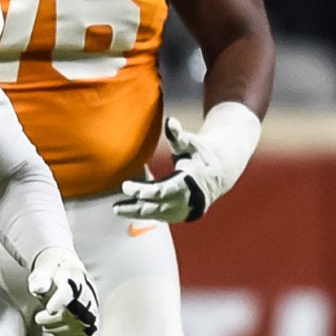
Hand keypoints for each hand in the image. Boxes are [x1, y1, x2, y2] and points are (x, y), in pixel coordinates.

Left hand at [27, 248, 99, 335]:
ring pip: (81, 324)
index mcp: (73, 274)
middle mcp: (88, 290)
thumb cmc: (50, 275)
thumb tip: (38, 288)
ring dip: (58, 327)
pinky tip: (55, 328)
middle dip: (55, 319)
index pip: (70, 290)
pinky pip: (84, 332)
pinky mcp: (94, 320)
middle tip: (38, 318)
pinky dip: (66, 333)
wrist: (67, 275)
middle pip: (76, 310)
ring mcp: (93, 306)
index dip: (60, 300)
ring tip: (44, 322)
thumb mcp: (40, 273)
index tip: (49, 310)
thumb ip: (39, 280)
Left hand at [117, 103, 263, 223]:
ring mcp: (184, 209)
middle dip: (136, 208)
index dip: (143, 191)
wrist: (219, 173)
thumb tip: (170, 121)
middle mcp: (187, 199)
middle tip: (116, 207)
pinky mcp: (180, 214)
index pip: (162, 191)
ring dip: (137, 213)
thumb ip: (179, 135)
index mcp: (189, 182)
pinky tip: (128, 208)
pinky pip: (159, 215)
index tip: (126, 186)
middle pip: (157, 207)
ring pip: (157, 214)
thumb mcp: (191, 144)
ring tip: (117, 209)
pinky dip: (144, 212)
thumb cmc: (200, 154)